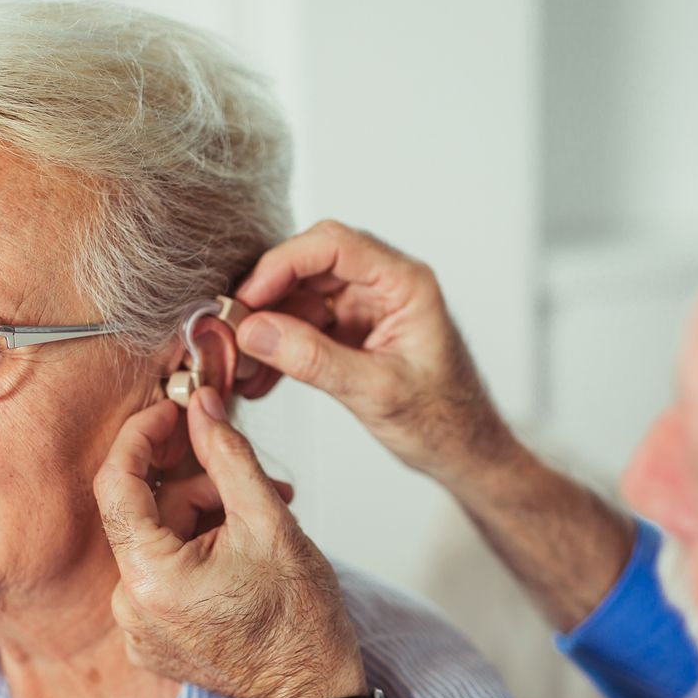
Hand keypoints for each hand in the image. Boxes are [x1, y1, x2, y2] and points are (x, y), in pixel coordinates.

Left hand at [94, 388, 367, 697]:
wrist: (311, 692)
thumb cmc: (299, 619)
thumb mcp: (269, 521)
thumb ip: (228, 456)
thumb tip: (202, 408)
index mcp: (151, 578)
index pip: (116, 484)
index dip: (141, 438)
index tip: (172, 413)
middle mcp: (130, 608)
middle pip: (146, 514)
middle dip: (199, 488)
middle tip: (255, 485)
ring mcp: (137, 629)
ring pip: (157, 541)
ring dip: (204, 520)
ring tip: (259, 526)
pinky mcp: (149, 640)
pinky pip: (161, 575)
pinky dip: (195, 554)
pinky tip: (239, 557)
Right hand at [233, 219, 516, 486]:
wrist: (464, 451)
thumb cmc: (443, 421)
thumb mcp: (376, 392)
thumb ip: (315, 359)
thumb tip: (255, 331)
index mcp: (405, 283)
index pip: (334, 245)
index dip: (282, 265)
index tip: (247, 299)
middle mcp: (384, 284)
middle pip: (309, 265)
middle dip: (266, 297)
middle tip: (233, 333)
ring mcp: (367, 307)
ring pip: (300, 297)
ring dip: (267, 329)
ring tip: (243, 368)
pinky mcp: (353, 331)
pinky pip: (305, 326)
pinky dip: (280, 348)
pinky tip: (261, 379)